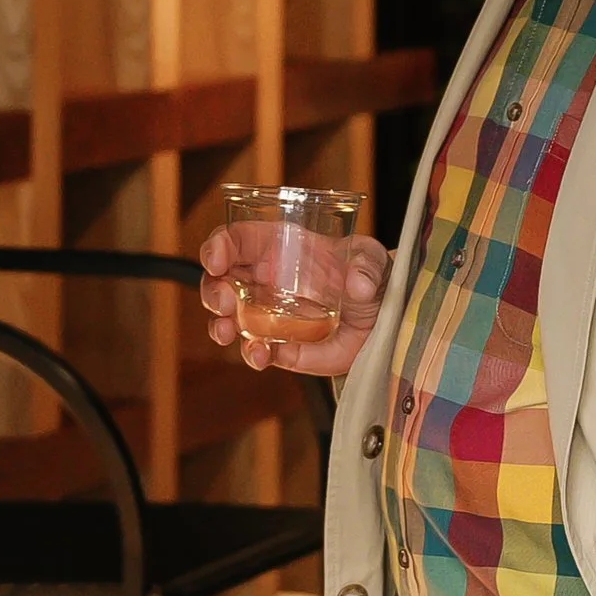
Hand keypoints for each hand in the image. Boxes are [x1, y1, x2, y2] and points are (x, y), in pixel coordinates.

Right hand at [197, 227, 392, 373]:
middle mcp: (264, 282)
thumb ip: (366, 265)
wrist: (382, 318)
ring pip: (228, 320)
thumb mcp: (372, 258)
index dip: (217, 247)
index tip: (215, 260)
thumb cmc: (368, 276)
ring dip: (220, 327)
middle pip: (220, 282)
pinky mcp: (281, 346)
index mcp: (278, 248)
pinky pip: (258, 351)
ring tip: (227, 333)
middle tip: (224, 302)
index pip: (235, 241)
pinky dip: (255, 354)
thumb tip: (358, 285)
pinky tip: (263, 354)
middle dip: (212, 292)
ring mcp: (268, 316)